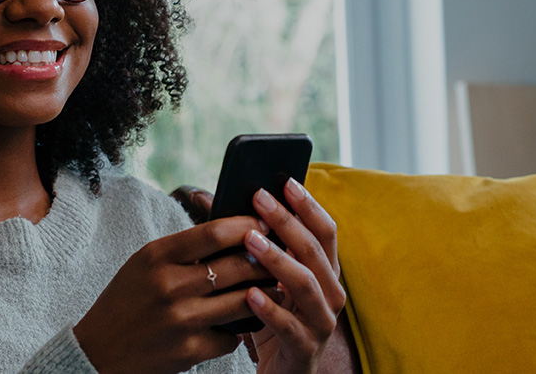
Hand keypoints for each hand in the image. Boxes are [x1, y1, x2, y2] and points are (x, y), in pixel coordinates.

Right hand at [73, 215, 277, 373]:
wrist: (98, 352)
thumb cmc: (126, 302)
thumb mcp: (144, 264)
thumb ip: (183, 248)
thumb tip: (232, 232)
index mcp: (156, 256)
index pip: (214, 232)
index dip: (246, 226)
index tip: (263, 224)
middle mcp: (169, 285)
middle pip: (235, 265)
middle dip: (264, 260)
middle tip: (277, 257)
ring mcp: (181, 320)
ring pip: (242, 301)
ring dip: (264, 294)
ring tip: (274, 288)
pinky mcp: (189, 351)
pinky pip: (232, 337)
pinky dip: (239, 331)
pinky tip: (239, 325)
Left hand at [245, 179, 345, 373]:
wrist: (279, 372)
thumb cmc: (268, 317)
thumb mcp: (263, 277)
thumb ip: (247, 241)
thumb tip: (205, 197)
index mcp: (324, 272)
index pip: (325, 231)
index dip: (307, 205)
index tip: (284, 181)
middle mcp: (330, 294)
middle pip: (315, 251)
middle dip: (287, 222)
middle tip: (260, 199)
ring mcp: (321, 323)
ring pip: (307, 285)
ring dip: (278, 259)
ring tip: (250, 240)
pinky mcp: (305, 350)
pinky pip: (290, 327)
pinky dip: (271, 310)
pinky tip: (250, 294)